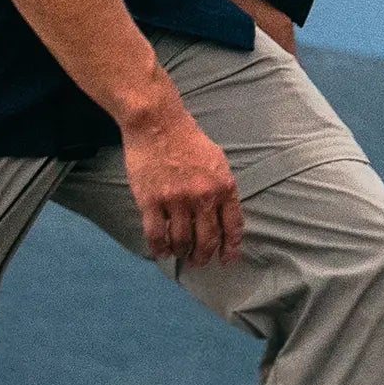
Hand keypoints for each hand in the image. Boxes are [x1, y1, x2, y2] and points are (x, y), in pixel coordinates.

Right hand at [120, 92, 242, 266]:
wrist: (157, 123)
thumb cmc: (187, 138)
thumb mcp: (217, 160)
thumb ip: (222, 188)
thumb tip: (224, 214)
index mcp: (223, 186)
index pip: (232, 226)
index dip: (230, 248)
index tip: (226, 260)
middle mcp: (202, 197)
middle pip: (207, 240)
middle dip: (204, 256)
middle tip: (199, 261)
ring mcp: (176, 201)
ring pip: (182, 241)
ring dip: (182, 253)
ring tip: (180, 254)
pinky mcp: (151, 201)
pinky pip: (156, 235)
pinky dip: (159, 248)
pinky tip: (161, 251)